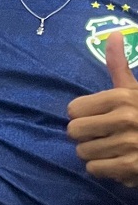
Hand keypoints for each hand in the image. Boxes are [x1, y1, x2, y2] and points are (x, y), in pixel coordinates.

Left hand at [67, 32, 137, 185]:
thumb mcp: (135, 89)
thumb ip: (118, 64)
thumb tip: (113, 34)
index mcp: (121, 97)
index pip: (73, 109)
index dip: (82, 115)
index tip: (96, 117)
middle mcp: (124, 118)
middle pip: (74, 131)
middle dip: (85, 136)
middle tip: (101, 135)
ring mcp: (128, 144)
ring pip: (83, 153)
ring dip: (94, 154)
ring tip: (111, 149)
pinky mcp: (131, 167)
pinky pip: (95, 170)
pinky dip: (103, 170)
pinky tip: (116, 162)